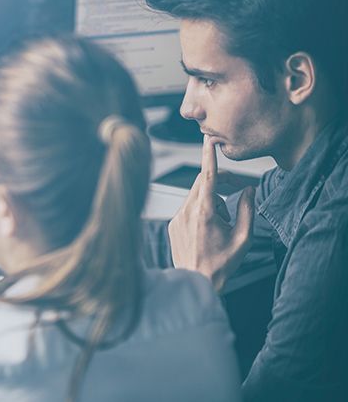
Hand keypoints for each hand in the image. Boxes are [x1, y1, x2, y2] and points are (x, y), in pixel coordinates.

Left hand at [168, 135, 255, 291]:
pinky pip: (188, 207)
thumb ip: (248, 209)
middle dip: (221, 181)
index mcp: (204, 212)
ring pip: (196, 195)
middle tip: (238, 190)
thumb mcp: (244, 237)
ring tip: (223, 222)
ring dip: (213, 199)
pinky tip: (209, 229)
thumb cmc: (222, 263)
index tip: (209, 140)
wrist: (196, 281)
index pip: (207, 176)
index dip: (209, 156)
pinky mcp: (172, 224)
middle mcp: (187, 211)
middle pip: (203, 182)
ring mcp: (177, 217)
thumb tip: (249, 190)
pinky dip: (201, 210)